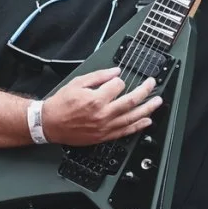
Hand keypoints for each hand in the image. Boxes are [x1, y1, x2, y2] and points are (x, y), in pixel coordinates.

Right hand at [41, 66, 162, 145]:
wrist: (50, 124)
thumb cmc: (61, 104)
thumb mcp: (77, 83)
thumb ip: (98, 76)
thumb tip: (115, 72)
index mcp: (96, 99)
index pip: (118, 86)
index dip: (120, 81)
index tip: (118, 80)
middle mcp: (103, 114)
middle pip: (131, 101)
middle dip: (145, 91)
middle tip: (152, 84)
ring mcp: (105, 127)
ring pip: (132, 117)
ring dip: (147, 109)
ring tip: (157, 101)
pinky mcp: (104, 136)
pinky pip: (125, 131)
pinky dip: (138, 126)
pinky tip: (147, 121)